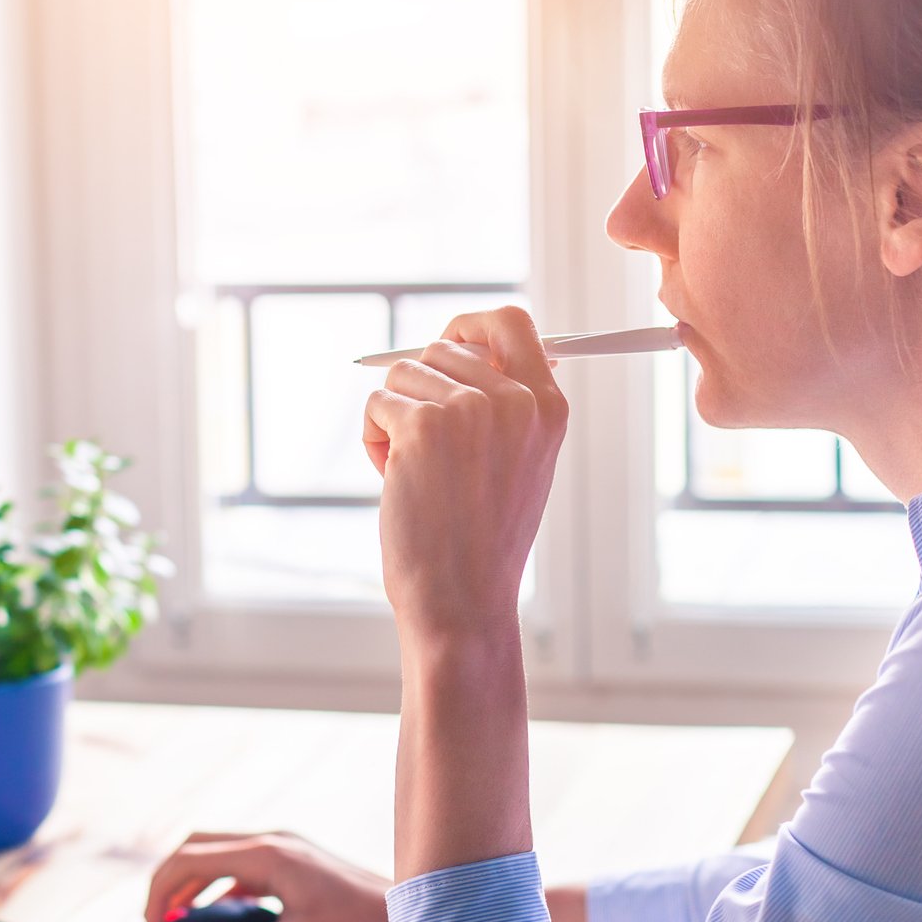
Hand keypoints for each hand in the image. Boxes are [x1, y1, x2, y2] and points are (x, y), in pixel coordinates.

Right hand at [142, 831, 391, 921]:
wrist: (407, 915)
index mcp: (265, 855)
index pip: (190, 858)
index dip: (160, 891)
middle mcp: (271, 840)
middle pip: (199, 847)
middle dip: (170, 881)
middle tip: (157, 919)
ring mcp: (285, 846)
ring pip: (220, 853)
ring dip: (195, 884)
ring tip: (182, 920)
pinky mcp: (296, 859)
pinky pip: (243, 864)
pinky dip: (222, 886)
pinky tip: (224, 916)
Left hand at [361, 306, 568, 650]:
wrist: (463, 599)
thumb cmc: (482, 539)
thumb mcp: (520, 463)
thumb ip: (506, 403)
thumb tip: (467, 345)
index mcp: (548, 407)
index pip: (511, 322)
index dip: (470, 326)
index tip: (448, 342)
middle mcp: (515, 400)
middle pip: (442, 347)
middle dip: (420, 390)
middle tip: (426, 449)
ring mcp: (470, 409)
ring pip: (402, 374)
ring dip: (394, 419)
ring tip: (415, 473)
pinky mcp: (422, 425)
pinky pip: (377, 404)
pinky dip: (374, 441)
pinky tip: (394, 482)